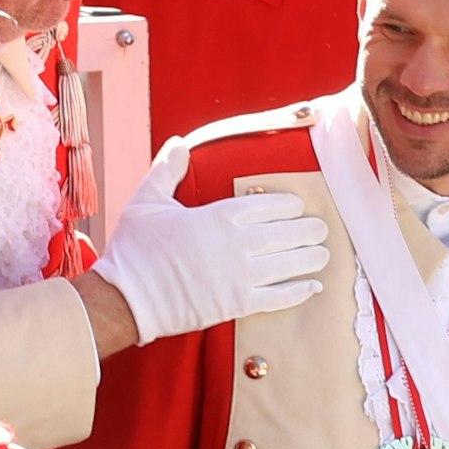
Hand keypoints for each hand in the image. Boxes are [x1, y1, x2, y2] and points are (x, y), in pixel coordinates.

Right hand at [90, 137, 329, 344]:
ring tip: (323, 254)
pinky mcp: (236, 304)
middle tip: (321, 228)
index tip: (298, 206)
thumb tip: (178, 143)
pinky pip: (277, 298)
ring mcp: (239, 276)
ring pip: (288, 264)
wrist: (124, 299)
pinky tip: (314, 287)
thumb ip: (167, 170)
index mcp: (219, 216)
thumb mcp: (147, 201)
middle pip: (286, 233)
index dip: (288, 205)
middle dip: (308, 230)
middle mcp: (236, 244)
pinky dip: (299, 291)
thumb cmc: (134, 249)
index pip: (267, 205)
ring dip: (310, 258)